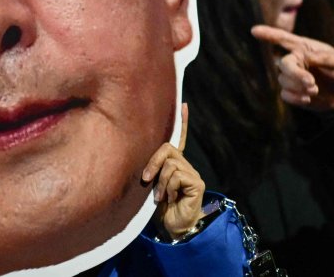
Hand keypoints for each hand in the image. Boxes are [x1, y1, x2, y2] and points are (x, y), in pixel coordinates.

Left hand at [141, 103, 204, 239]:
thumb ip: (150, 171)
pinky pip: (177, 175)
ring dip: (160, 182)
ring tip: (159, 197)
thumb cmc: (158, 209)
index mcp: (174, 164)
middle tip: (145, 179)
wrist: (171, 229)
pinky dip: (168, 187)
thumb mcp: (150, 186)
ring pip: (170, 164)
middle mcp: (185, 166)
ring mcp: (192, 174)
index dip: (181, 122)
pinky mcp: (196, 183)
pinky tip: (170, 198)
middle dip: (153, 162)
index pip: (179, 139)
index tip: (182, 103)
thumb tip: (137, 161)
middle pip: (167, 148)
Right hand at [252, 24, 333, 111]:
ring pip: (284, 81)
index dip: (269, 34)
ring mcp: (291, 76)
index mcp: (303, 48)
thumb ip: (321, 57)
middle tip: (312, 84)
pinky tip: (308, 99)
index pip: (283, 39)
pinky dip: (296, 98)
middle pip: (284, 65)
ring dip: (299, 87)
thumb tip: (305, 58)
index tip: (254, 30)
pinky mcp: (292, 92)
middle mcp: (294, 60)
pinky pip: (285, 95)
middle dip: (296, 75)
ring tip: (315, 90)